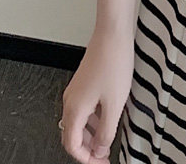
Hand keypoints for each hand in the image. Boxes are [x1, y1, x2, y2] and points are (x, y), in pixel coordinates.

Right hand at [59, 27, 134, 162]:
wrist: (112, 34)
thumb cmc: (113, 62)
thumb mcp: (114, 104)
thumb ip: (106, 131)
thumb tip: (100, 149)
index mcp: (75, 109)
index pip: (72, 146)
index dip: (86, 159)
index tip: (100, 163)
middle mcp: (70, 101)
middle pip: (72, 136)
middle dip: (87, 150)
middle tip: (103, 157)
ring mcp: (76, 91)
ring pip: (78, 123)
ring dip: (91, 135)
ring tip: (107, 140)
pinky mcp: (84, 83)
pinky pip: (84, 109)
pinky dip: (93, 120)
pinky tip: (107, 118)